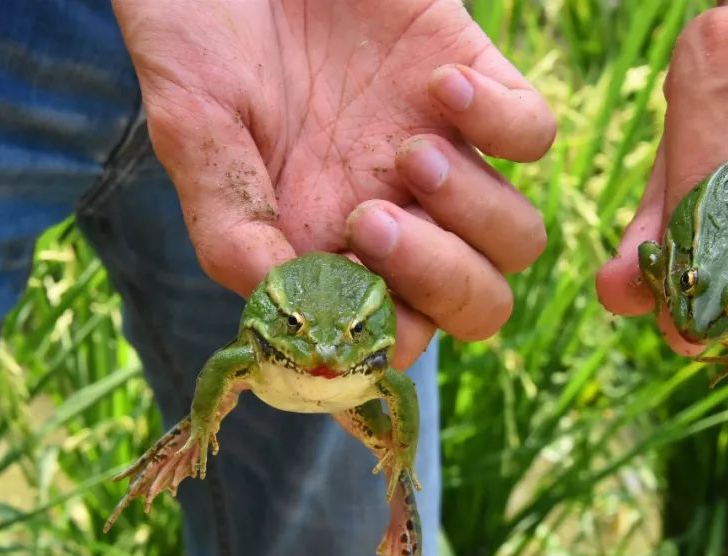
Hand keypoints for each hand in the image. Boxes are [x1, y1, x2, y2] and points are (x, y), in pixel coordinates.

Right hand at [112, 0, 554, 367]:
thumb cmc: (199, 40)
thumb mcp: (193, 137)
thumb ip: (232, 231)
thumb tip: (282, 313)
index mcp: (329, 250)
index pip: (395, 342)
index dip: (386, 333)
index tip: (344, 272)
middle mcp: (394, 215)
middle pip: (478, 306)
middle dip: (441, 280)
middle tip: (373, 215)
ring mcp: (440, 154)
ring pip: (519, 239)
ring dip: (473, 210)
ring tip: (408, 149)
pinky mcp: (474, 83)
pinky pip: (535, 136)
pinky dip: (503, 122)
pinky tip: (438, 86)